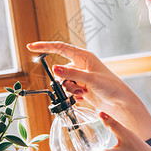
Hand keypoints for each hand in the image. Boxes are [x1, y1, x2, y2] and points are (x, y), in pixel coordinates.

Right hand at [27, 41, 150, 140]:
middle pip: (60, 69)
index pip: (60, 48)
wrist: (120, 103)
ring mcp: (80, 77)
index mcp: (84, 56)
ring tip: (84, 92)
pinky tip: (85, 96)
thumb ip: (71, 74)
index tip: (31, 46)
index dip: (45, 46)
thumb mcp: (90, 79)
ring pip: (63, 81)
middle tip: (78, 87)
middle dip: (64, 80)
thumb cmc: (111, 87)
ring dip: (70, 89)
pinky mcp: (81, 87)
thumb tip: (54, 68)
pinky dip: (74, 95)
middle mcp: (81, 64)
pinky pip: (68, 90)